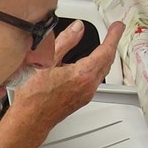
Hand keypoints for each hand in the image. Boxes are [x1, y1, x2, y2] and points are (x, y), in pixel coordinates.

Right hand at [8, 20, 123, 131]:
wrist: (29, 120)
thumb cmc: (33, 96)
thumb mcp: (46, 61)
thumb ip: (65, 42)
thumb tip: (77, 28)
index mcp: (82, 75)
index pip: (105, 51)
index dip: (113, 36)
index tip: (118, 26)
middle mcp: (88, 86)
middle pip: (107, 62)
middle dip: (111, 45)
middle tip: (114, 32)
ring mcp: (85, 95)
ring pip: (101, 71)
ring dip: (104, 57)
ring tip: (103, 45)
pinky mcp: (80, 100)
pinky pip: (94, 80)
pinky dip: (96, 67)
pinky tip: (88, 64)